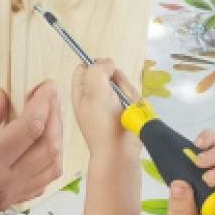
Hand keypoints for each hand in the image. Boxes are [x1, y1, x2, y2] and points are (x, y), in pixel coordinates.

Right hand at [0, 82, 62, 214]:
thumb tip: (2, 97)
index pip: (30, 129)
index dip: (43, 103)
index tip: (45, 85)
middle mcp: (6, 182)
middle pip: (49, 147)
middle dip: (55, 117)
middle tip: (50, 95)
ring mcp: (11, 196)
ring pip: (52, 167)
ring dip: (57, 139)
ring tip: (50, 116)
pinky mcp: (10, 202)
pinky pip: (42, 181)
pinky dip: (50, 161)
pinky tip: (42, 144)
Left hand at [74, 61, 143, 214]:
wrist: (119, 151)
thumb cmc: (103, 122)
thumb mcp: (94, 89)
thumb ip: (98, 69)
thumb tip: (108, 63)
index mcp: (80, 92)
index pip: (84, 67)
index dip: (95, 65)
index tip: (106, 72)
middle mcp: (94, 97)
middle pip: (108, 74)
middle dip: (117, 81)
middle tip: (116, 94)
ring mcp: (110, 105)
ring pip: (123, 85)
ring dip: (128, 93)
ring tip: (125, 107)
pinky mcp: (124, 112)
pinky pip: (132, 98)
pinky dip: (134, 103)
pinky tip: (131, 112)